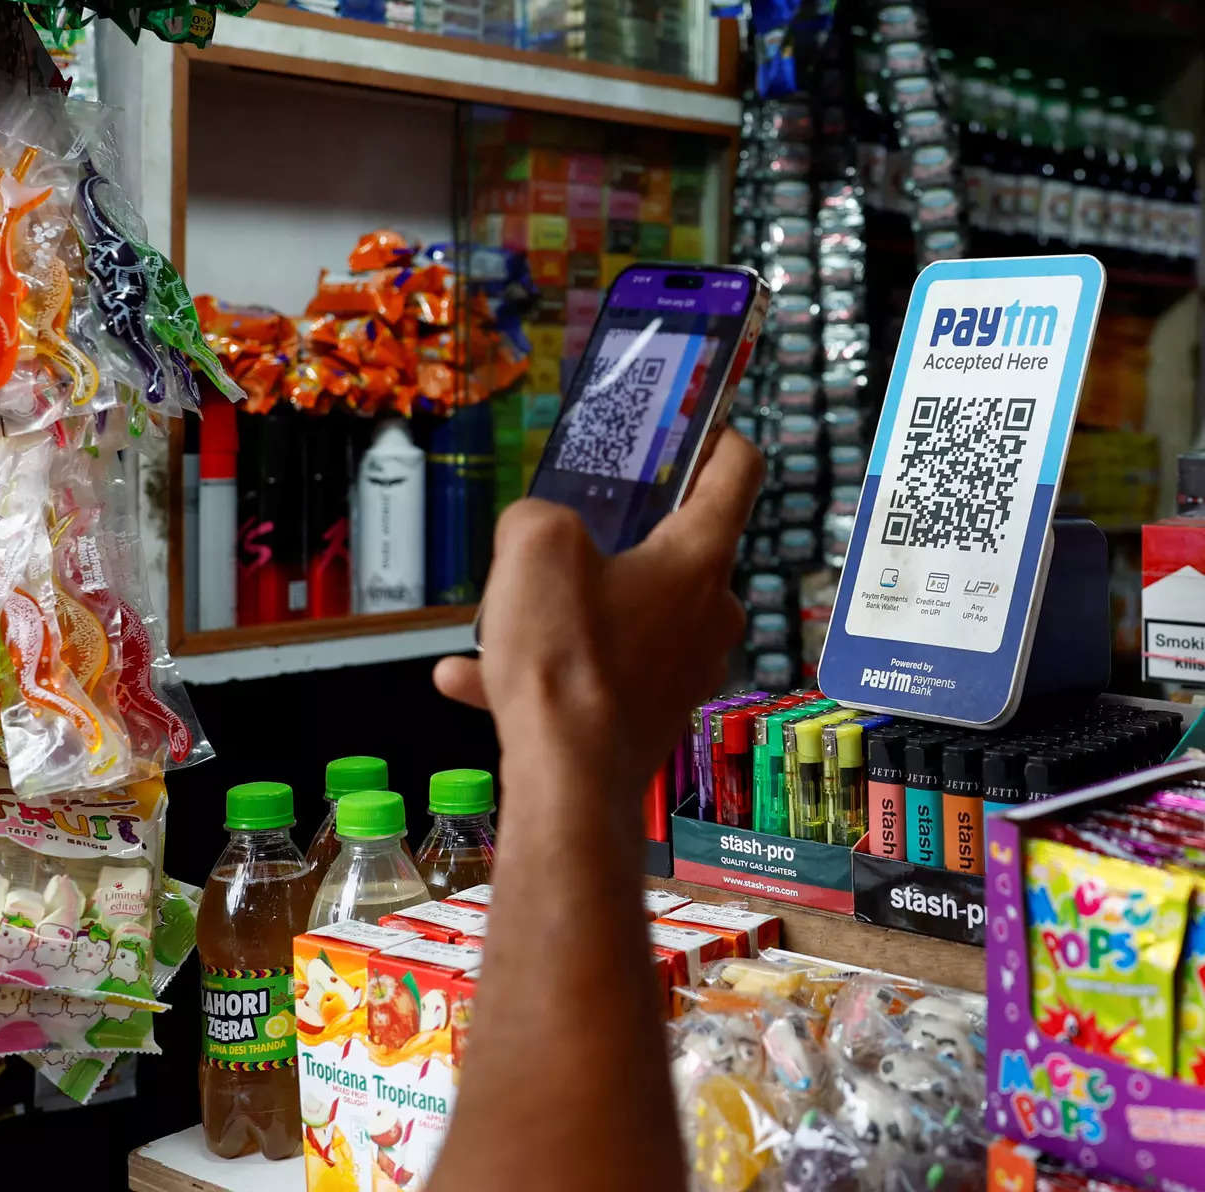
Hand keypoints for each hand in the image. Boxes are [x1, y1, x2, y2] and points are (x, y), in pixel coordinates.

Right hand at [435, 429, 763, 797]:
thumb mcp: (533, 548)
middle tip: (565, 532)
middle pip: (676, 551)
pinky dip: (543, 672)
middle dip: (619, 536)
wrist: (567, 780)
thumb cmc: (566, 655)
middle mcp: (710, 614)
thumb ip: (538, 516)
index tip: (692, 425)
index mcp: (700, 559)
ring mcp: (686, 670)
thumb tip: (537, 529)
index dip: (717, 436)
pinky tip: (467, 678)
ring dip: (565, 611)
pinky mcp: (654, 716)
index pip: (737, 472)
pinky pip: (596, 675)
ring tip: (502, 617)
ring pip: (624, 618)